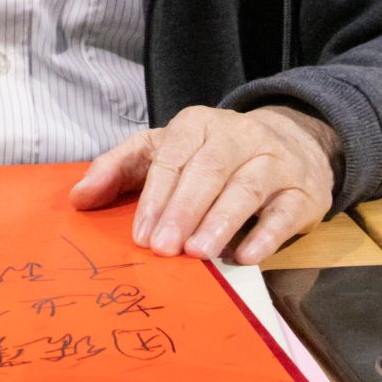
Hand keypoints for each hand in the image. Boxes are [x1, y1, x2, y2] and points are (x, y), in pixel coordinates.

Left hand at [69, 105, 338, 265]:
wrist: (292, 143)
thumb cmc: (211, 155)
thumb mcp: (163, 150)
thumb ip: (118, 169)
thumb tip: (77, 198)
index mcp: (199, 124)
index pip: (174, 155)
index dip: (156, 195)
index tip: (141, 234)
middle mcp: (238, 136)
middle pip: (210, 169)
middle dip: (184, 210)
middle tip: (163, 248)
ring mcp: (275, 162)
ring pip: (248, 187)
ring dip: (221, 221)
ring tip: (198, 253)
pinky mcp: (304, 191)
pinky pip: (286, 212)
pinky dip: (267, 234)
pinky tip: (246, 257)